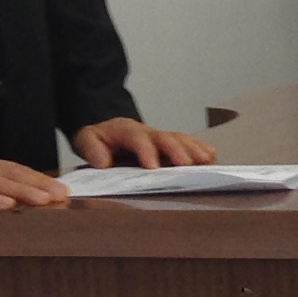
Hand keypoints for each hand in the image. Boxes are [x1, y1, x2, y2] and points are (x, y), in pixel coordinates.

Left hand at [73, 117, 217, 168]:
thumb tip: (103, 161)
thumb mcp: (86, 139)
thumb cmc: (99, 139)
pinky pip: (187, 142)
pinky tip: (211, 156)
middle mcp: (147, 132)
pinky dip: (200, 148)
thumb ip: (91, 148)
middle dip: (176, 150)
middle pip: (164, 137)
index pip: (137, 137)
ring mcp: (160, 137)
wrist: (107, 129)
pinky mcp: (169, 143)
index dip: (146, 150)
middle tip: (186, 165)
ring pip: (179, 139)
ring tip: (206, 160)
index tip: (153, 167)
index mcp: (125, 130)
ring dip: (193, 149)